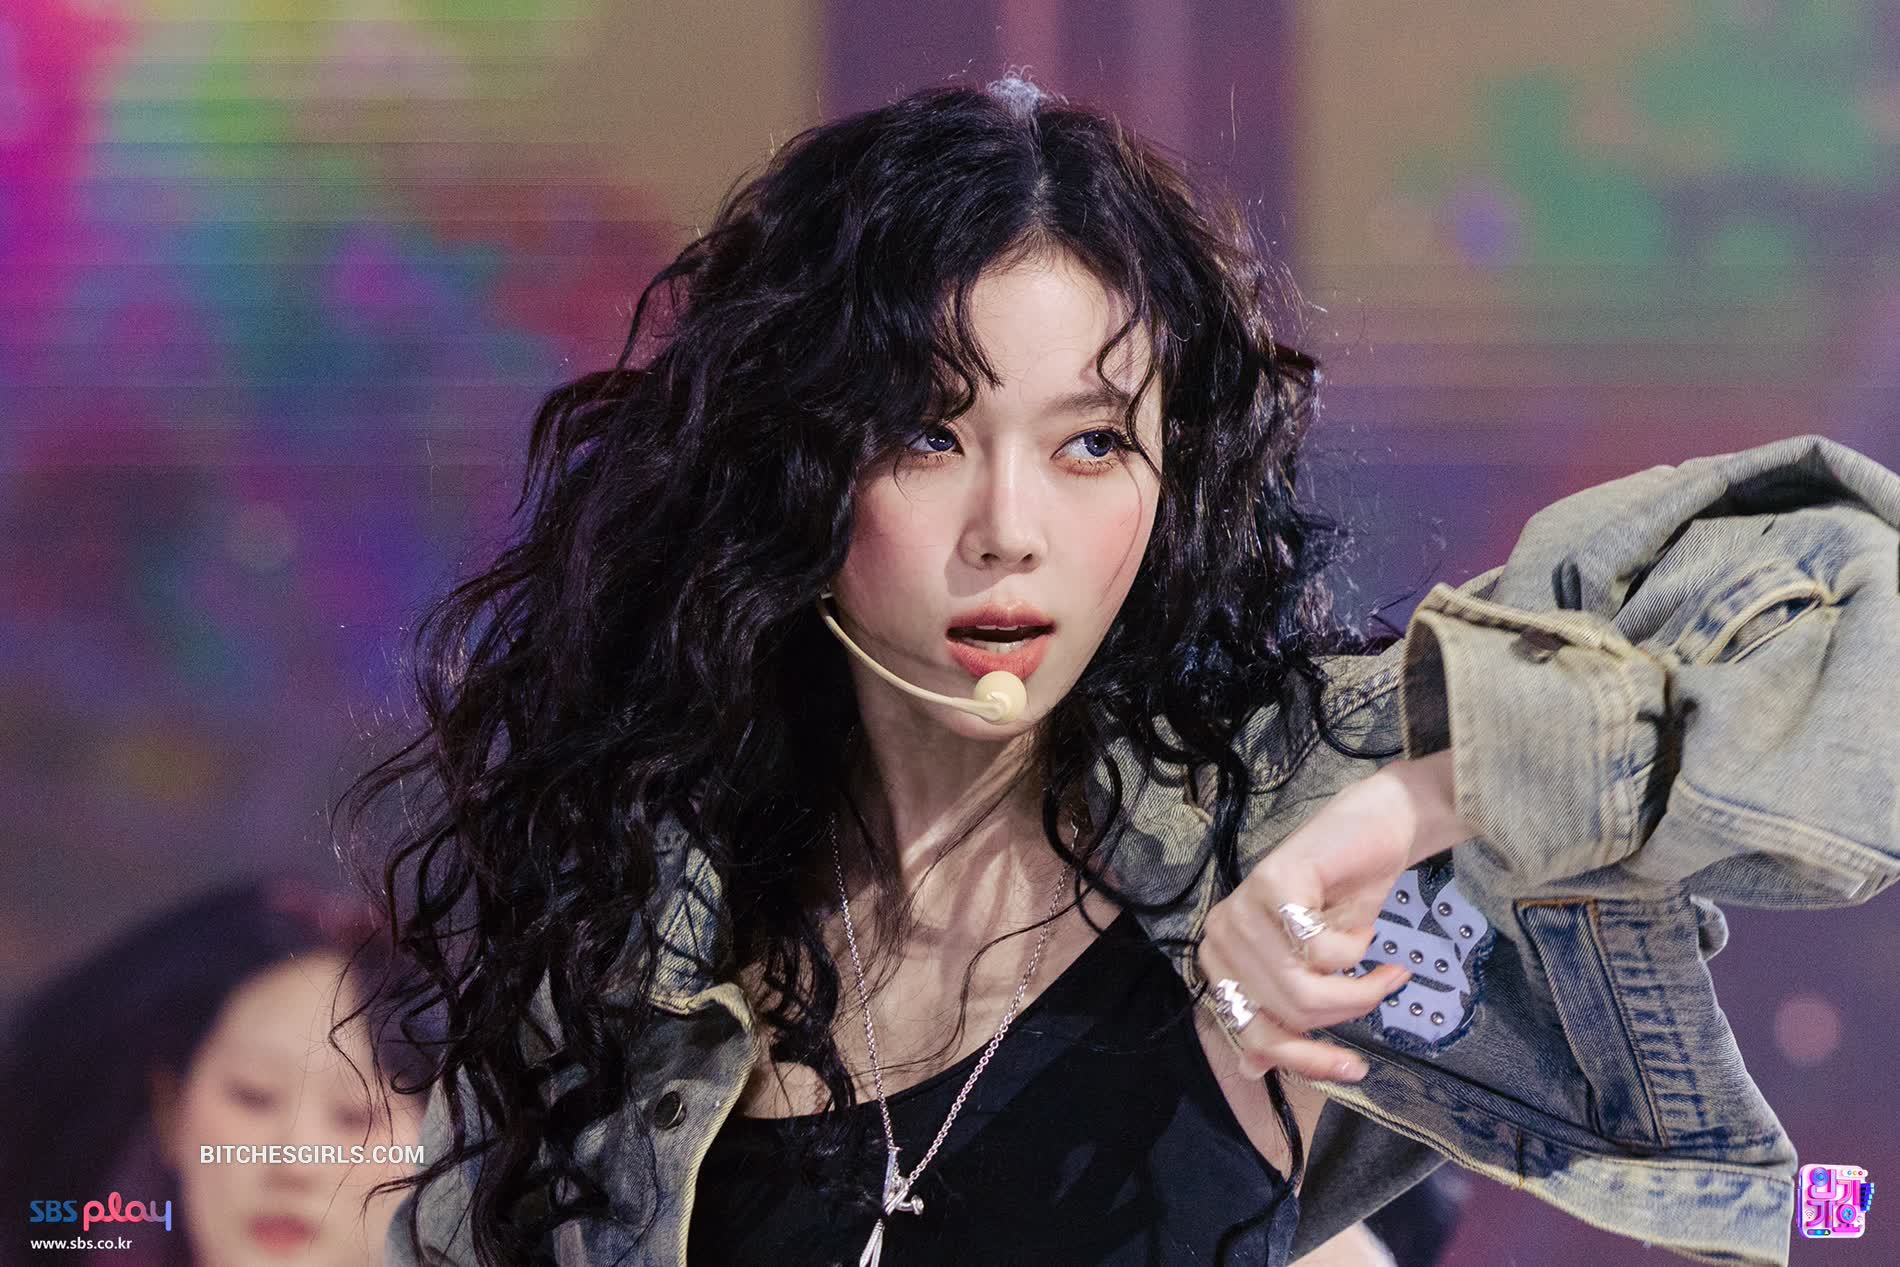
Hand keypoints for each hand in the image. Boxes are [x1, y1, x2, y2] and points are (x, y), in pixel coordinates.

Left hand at [1195, 750, 1467, 1080]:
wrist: (1371, 833)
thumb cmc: (1340, 905)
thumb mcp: (1312, 971)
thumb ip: (1281, 1014)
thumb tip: (1251, 1071)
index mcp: (1221, 961)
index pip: (1252, 1032)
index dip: (1303, 1060)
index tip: (1353, 1071)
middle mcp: (1221, 935)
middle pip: (1284, 1014)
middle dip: (1343, 1013)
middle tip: (1381, 993)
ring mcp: (1242, 906)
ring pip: (1303, 988)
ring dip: (1358, 987)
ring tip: (1384, 970)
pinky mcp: (1272, 883)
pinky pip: (1322, 951)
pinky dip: (1357, 950)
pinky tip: (1369, 932)